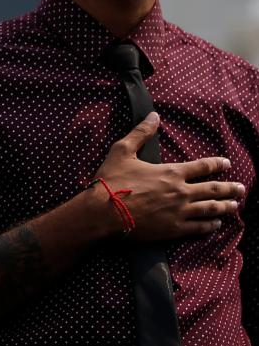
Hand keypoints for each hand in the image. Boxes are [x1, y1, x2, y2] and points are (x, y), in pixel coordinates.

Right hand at [95, 112, 242, 239]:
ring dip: (226, 206)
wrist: (103, 212)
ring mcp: (180, 212)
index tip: (227, 163)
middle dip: (230, 188)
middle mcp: (181, 192)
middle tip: (241, 188)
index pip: (203, 166)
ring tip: (234, 206)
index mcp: (171, 172)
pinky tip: (216, 224)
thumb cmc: (112, 180)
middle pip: (214, 189)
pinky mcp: (174, 229)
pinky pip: (200, 227)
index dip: (217, 164)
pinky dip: (211, 225)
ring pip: (211, 209)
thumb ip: (141, 133)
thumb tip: (154, 116)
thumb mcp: (122, 151)